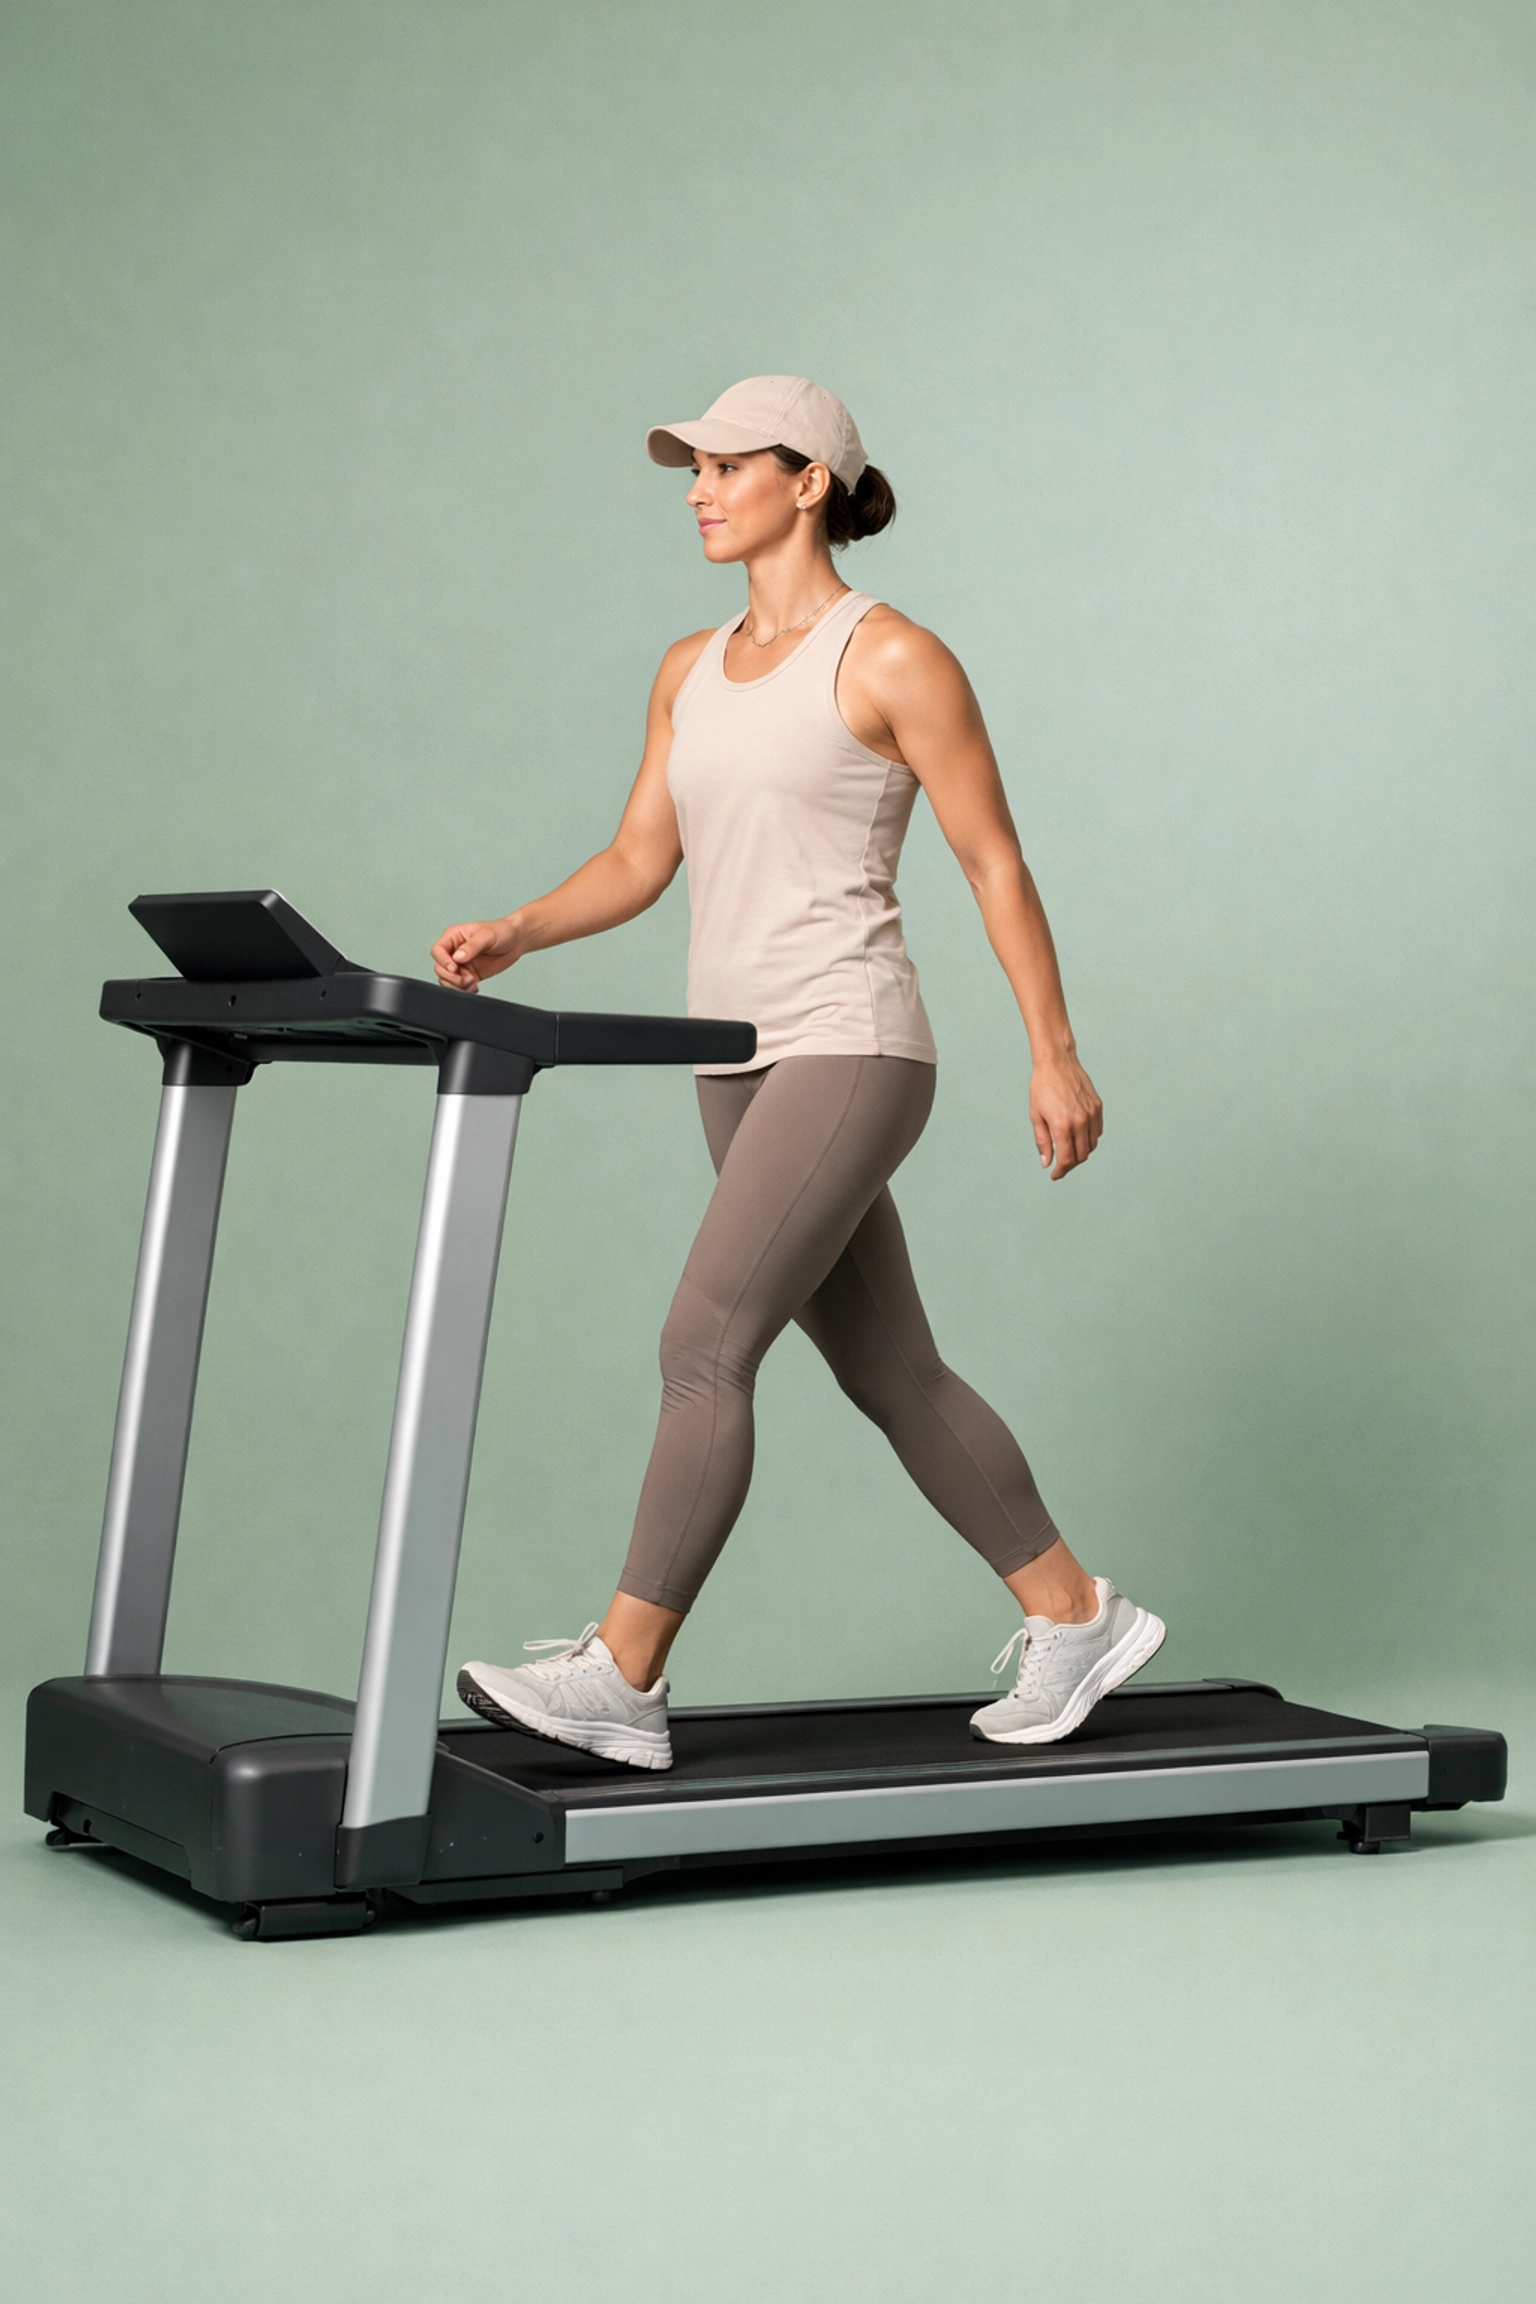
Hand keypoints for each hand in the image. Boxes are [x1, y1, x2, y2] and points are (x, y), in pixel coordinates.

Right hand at [430, 917, 518, 991]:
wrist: (517, 941)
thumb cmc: (502, 931)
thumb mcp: (487, 935)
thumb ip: (472, 946)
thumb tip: (457, 958)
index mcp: (453, 936)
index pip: (438, 950)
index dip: (442, 961)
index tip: (455, 968)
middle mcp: (454, 950)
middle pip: (440, 968)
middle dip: (451, 977)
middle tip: (467, 978)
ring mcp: (461, 964)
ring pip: (447, 979)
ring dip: (457, 985)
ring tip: (472, 982)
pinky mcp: (469, 975)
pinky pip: (458, 986)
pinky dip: (464, 990)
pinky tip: (475, 987)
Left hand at [1030, 1054, 1102, 1179]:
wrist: (1057, 1062)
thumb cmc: (1042, 1087)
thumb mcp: (1036, 1116)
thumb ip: (1042, 1141)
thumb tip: (1047, 1162)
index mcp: (1062, 1126)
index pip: (1066, 1159)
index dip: (1060, 1171)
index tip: (1055, 1175)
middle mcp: (1080, 1122)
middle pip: (1081, 1156)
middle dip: (1070, 1164)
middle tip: (1061, 1165)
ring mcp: (1091, 1114)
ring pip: (1092, 1145)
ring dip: (1081, 1153)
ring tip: (1069, 1151)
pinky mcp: (1097, 1107)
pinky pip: (1097, 1131)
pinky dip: (1090, 1139)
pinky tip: (1079, 1137)